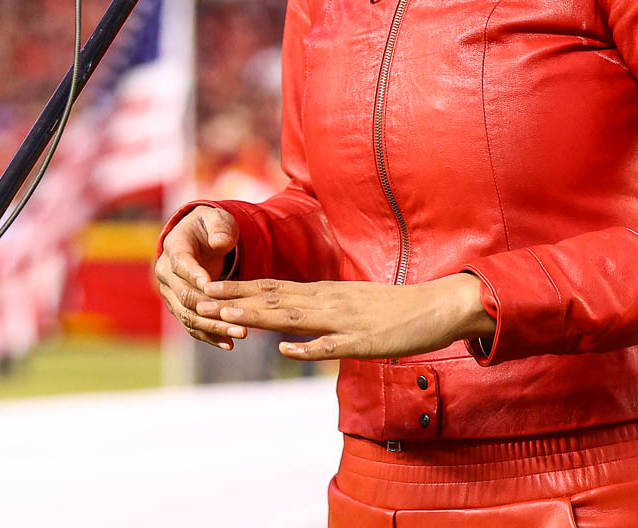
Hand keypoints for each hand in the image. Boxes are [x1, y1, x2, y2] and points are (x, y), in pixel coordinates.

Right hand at [153, 206, 243, 349]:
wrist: (200, 238)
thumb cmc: (211, 225)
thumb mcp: (217, 219)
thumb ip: (220, 228)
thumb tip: (220, 242)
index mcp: (173, 247)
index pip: (181, 264)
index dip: (195, 275)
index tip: (211, 286)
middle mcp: (166, 273)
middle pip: (184, 295)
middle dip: (210, 308)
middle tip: (237, 318)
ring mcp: (171, 293)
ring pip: (188, 315)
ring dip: (213, 327)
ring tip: (239, 334)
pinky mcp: (180, 308)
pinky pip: (192, 326)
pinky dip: (210, 336)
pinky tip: (229, 344)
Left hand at [194, 273, 494, 361]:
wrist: (436, 306)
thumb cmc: (394, 310)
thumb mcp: (350, 307)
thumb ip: (320, 315)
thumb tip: (288, 329)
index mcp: (324, 294)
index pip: (273, 288)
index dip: (239, 289)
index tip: (208, 288)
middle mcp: (327, 301)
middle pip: (274, 298)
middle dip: (236, 299)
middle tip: (200, 297)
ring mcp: (344, 320)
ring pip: (294, 317)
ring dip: (259, 317)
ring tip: (228, 316)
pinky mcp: (363, 340)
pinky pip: (332, 345)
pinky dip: (308, 347)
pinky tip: (287, 350)